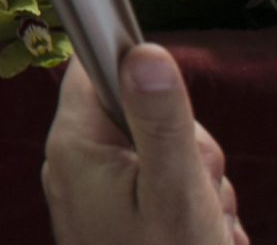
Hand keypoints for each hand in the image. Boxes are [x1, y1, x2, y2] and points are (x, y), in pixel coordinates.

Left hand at [43, 44, 244, 244]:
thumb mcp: (176, 190)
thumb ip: (163, 120)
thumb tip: (145, 50)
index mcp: (74, 145)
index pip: (96, 67)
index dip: (144, 77)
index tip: (176, 114)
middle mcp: (74, 165)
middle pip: (143, 115)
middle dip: (188, 149)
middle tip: (197, 192)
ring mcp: (94, 196)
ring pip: (163, 157)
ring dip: (197, 187)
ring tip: (202, 227)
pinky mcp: (114, 221)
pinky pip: (160, 193)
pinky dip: (189, 214)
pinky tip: (198, 240)